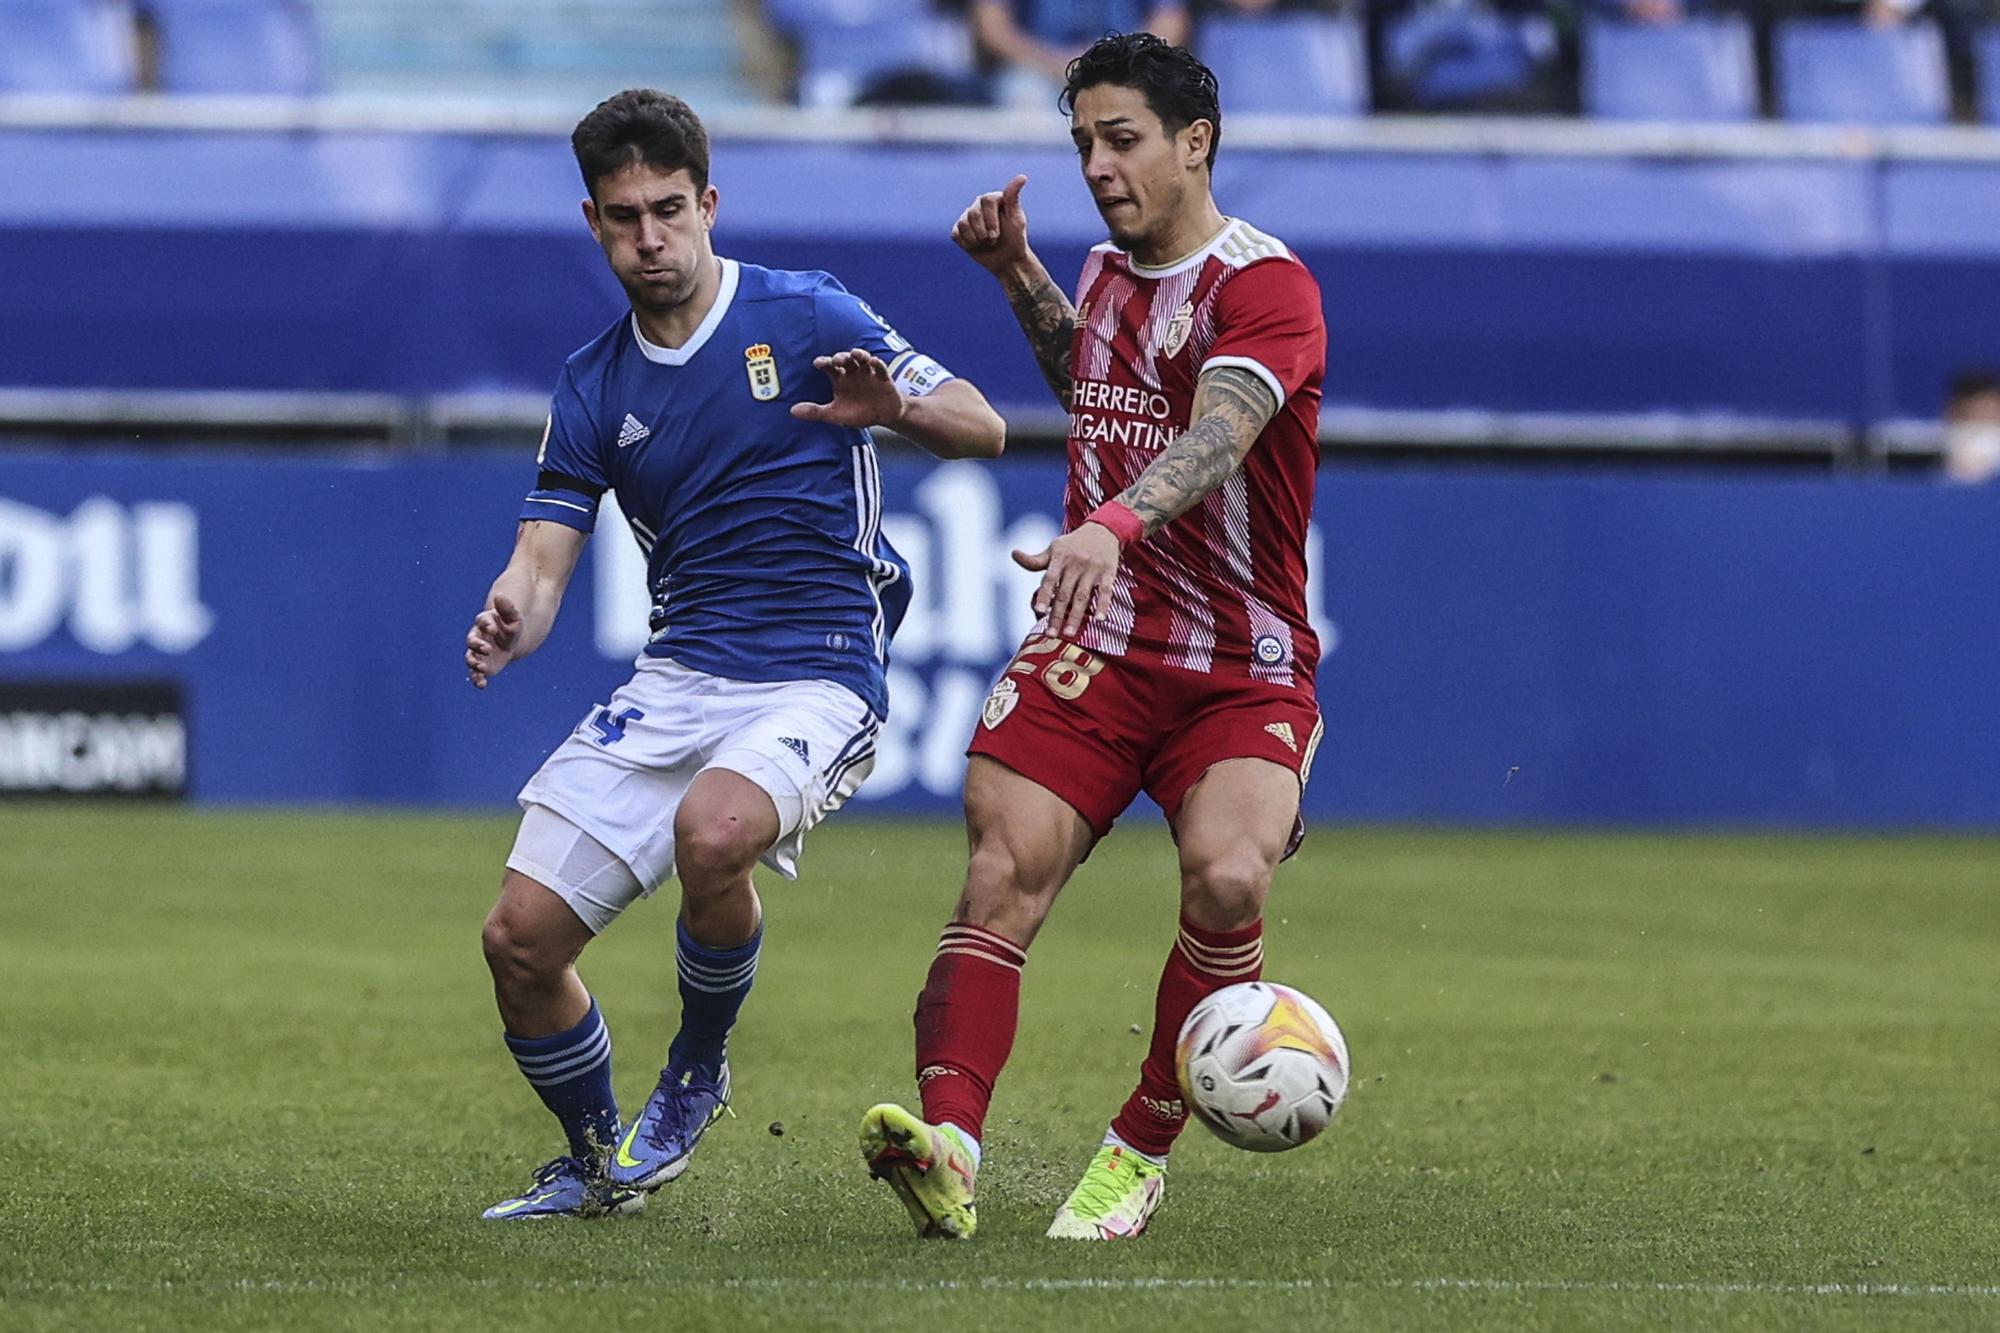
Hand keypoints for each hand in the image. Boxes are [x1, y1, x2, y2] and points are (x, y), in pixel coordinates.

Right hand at [466, 594, 522, 688]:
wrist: (511, 640)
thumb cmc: (511, 625)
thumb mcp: (514, 617)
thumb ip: (507, 608)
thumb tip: (501, 595)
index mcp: (484, 622)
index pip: (482, 621)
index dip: (486, 624)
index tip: (493, 627)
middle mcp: (478, 637)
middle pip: (472, 641)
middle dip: (478, 645)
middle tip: (487, 648)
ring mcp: (478, 652)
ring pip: (471, 657)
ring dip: (474, 663)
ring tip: (481, 668)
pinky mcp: (483, 665)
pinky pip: (476, 672)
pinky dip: (477, 678)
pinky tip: (482, 684)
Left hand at [790, 348, 906, 429]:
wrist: (883, 417)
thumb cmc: (858, 413)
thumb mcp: (835, 414)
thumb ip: (815, 412)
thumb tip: (791, 411)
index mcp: (840, 380)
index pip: (829, 367)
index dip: (824, 363)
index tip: (818, 363)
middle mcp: (853, 373)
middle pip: (846, 360)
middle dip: (841, 358)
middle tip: (837, 360)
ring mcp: (868, 374)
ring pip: (863, 360)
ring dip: (859, 355)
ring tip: (855, 354)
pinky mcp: (883, 378)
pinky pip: (880, 368)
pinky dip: (877, 364)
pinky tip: (873, 362)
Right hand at [952, 174, 1031, 276]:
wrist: (1007, 260)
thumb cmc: (1014, 238)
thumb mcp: (1017, 219)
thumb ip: (1013, 197)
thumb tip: (1022, 176)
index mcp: (993, 198)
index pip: (986, 200)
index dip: (990, 220)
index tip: (997, 234)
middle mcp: (978, 204)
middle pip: (973, 213)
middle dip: (984, 232)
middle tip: (993, 241)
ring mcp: (967, 217)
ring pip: (963, 224)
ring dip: (976, 240)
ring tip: (987, 244)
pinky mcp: (958, 230)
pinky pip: (956, 234)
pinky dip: (968, 244)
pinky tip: (977, 246)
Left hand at [1012, 521, 1120, 637]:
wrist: (1103, 529)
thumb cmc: (1073, 544)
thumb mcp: (1053, 548)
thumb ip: (1035, 560)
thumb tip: (1013, 554)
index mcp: (1059, 558)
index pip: (1049, 579)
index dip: (1044, 595)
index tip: (1038, 611)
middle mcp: (1075, 564)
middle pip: (1064, 593)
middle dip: (1057, 615)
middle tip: (1051, 635)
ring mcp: (1092, 568)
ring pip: (1082, 595)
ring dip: (1076, 616)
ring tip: (1069, 634)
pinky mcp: (1108, 572)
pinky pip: (1105, 591)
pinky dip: (1103, 605)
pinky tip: (1099, 619)